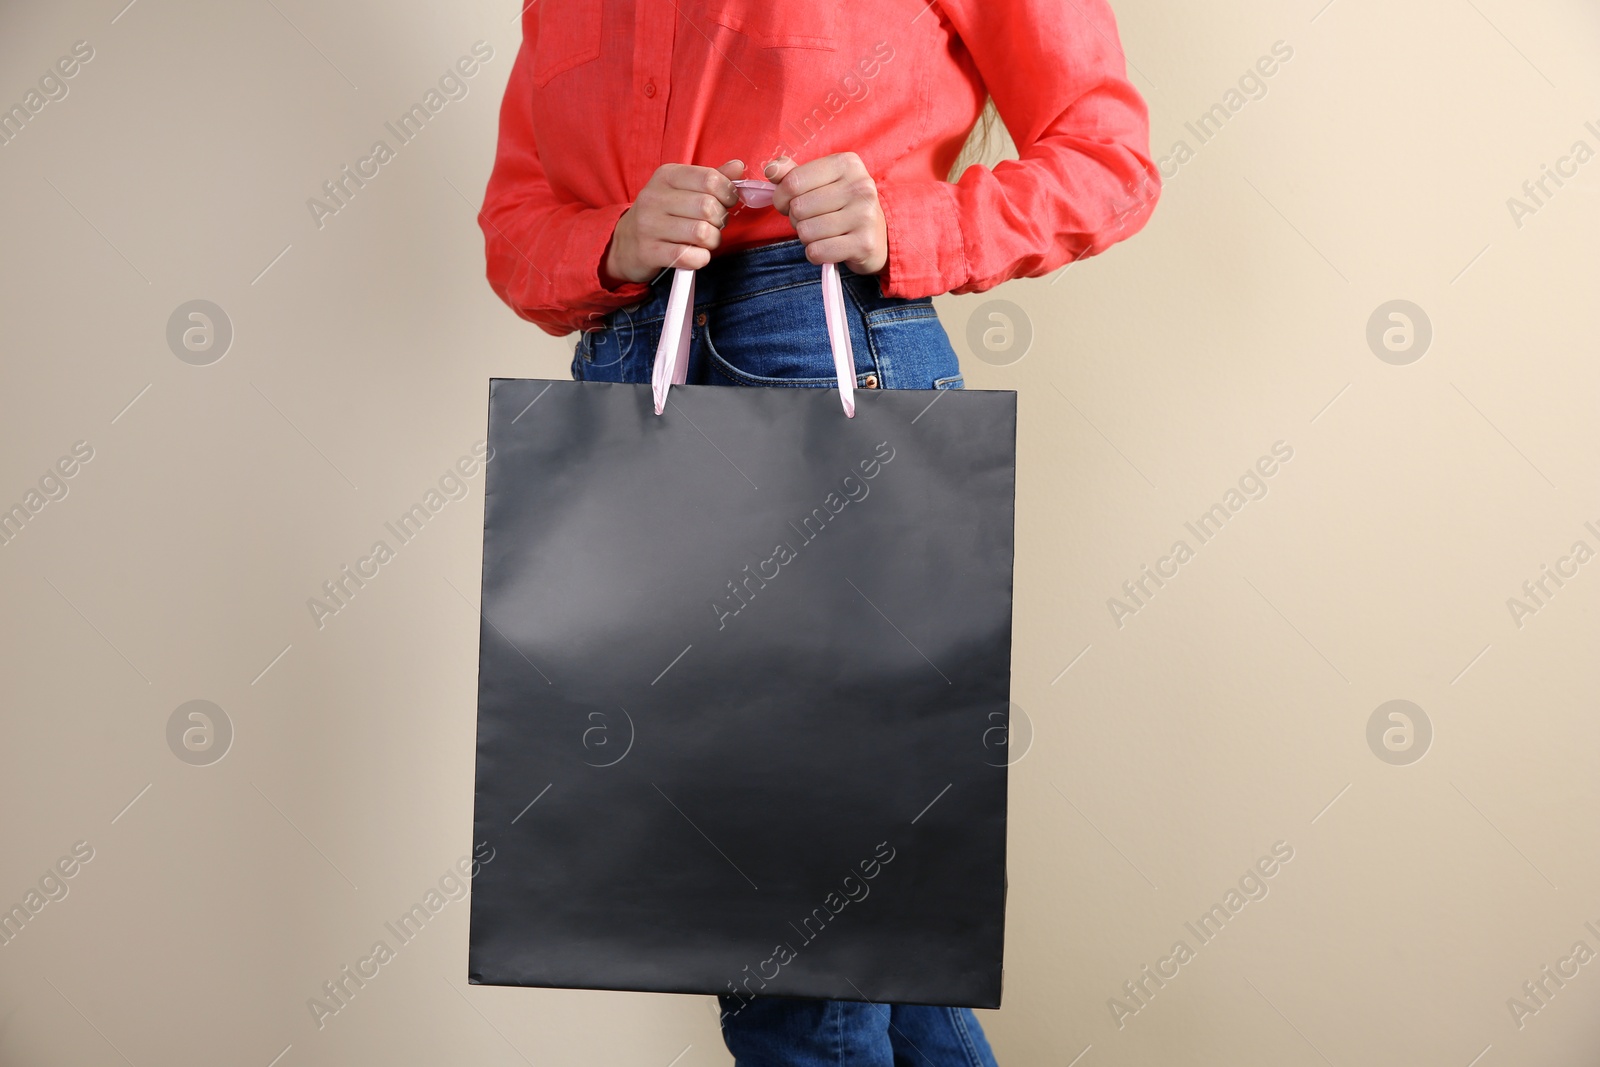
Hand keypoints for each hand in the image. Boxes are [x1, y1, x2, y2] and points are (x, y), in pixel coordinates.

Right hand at [601, 159, 745, 287]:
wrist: (625, 243)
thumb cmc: (663, 214)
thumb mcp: (683, 189)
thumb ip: (712, 178)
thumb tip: (738, 167)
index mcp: (666, 176)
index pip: (710, 179)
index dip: (728, 193)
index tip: (727, 202)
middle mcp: (654, 197)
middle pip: (708, 207)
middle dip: (721, 220)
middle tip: (714, 224)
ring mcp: (649, 225)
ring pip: (702, 233)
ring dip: (713, 241)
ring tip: (706, 240)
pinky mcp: (649, 252)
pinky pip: (690, 256)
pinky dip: (701, 258)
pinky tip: (696, 254)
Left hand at [763, 152, 887, 275]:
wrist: (878, 237)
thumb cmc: (842, 206)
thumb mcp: (820, 182)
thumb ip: (793, 174)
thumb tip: (771, 170)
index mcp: (847, 163)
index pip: (793, 182)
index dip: (781, 197)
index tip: (789, 203)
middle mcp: (860, 186)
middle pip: (798, 208)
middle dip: (796, 219)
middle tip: (812, 220)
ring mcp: (865, 215)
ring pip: (806, 231)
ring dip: (806, 238)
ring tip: (822, 233)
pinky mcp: (864, 243)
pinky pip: (817, 252)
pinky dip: (815, 254)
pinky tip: (828, 247)